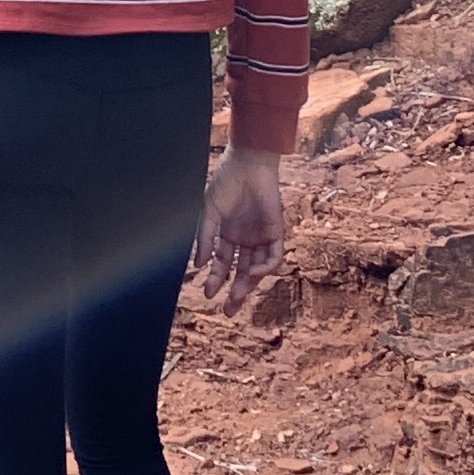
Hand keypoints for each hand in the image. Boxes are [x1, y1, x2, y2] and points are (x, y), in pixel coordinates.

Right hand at [193, 146, 285, 315]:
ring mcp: (260, 236)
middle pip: (241, 272)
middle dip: (235, 291)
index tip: (208, 294)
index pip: (222, 263)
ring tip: (236, 295)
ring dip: (248, 284)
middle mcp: (244, 238)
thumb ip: (205, 238)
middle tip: (228, 310)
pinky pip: (273, 256)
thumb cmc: (226, 182)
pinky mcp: (275, 232)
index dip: (216, 279)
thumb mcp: (209, 211)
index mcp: (227, 233)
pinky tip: (253, 273)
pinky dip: (265, 268)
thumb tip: (198, 265)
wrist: (248, 164)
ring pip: (257, 269)